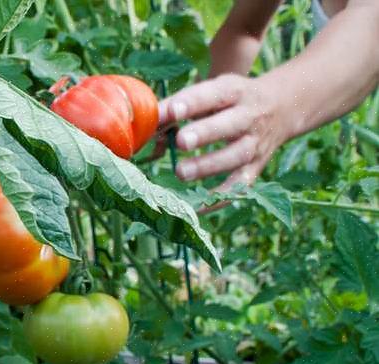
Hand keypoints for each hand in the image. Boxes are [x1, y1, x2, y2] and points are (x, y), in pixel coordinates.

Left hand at [158, 74, 286, 192]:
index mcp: (234, 91)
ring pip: (236, 156)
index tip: (172, 111)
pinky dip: (220, 197)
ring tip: (181, 172)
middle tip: (181, 141)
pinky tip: (197, 207)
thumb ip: (179, 106)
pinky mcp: (256, 167)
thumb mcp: (211, 92)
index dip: (192, 103)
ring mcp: (255, 144)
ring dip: (208, 166)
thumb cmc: (230, 99)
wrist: (282, 107)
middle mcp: (249, 116)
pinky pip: (240, 185)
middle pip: (230, 125)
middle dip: (205, 133)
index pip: (213, 94)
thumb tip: (146, 123)